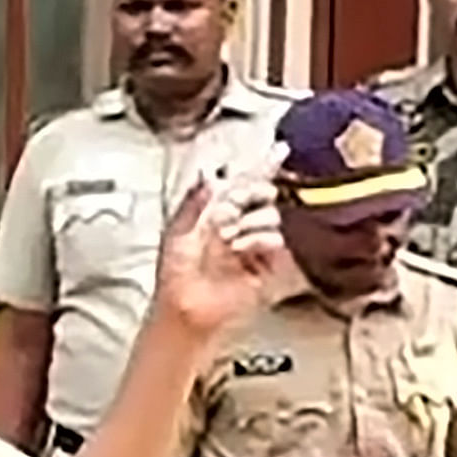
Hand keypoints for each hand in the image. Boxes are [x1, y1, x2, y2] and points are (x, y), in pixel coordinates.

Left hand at [147, 174, 288, 336]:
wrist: (185, 306)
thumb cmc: (175, 275)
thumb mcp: (176, 232)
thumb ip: (192, 202)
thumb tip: (208, 174)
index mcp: (218, 213)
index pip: (244, 184)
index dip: (264, 167)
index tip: (281, 150)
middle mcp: (239, 224)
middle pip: (262, 193)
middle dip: (251, 192)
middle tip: (235, 203)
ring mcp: (254, 243)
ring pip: (269, 214)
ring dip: (248, 220)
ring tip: (228, 236)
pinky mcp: (266, 263)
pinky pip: (275, 239)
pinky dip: (258, 238)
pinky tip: (240, 247)